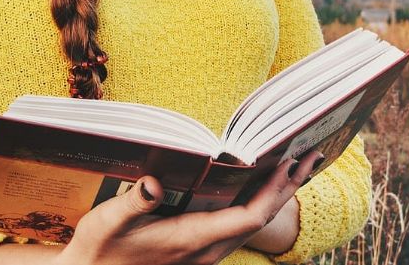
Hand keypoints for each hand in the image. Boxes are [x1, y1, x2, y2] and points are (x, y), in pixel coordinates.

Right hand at [52, 152, 322, 264]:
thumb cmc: (98, 251)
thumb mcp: (106, 224)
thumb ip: (132, 204)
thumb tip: (152, 182)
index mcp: (190, 240)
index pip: (248, 218)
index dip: (272, 192)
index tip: (288, 163)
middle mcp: (206, 250)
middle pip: (260, 219)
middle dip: (287, 187)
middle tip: (311, 156)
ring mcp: (206, 252)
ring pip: (254, 223)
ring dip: (278, 194)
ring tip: (298, 166)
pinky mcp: (201, 249)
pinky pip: (242, 225)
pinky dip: (260, 202)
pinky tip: (264, 186)